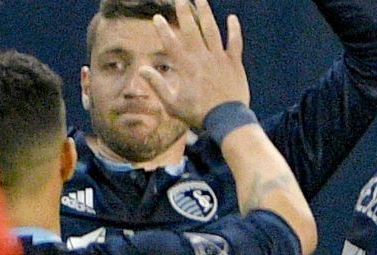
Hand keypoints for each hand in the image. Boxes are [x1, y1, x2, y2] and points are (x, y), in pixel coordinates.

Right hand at [138, 0, 250, 131]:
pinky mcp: (234, 64)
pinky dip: (234, 30)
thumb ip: (157, 84)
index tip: (157, 17)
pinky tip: (232, 17)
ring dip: (205, 13)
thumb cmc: (198, 114)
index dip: (163, 29)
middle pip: (191, 30)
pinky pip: (235, 43)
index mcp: (185, 66)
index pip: (170, 42)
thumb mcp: (172, 103)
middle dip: (183, 12)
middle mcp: (201, 58)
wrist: (227, 121)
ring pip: (211, 30)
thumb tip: (142, 69)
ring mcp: (219, 59)